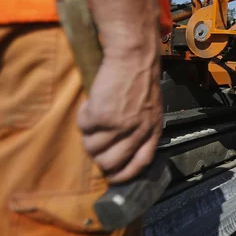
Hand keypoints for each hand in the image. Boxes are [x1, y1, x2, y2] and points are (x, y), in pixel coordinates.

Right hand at [77, 54, 162, 183]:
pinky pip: (83, 127)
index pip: (139, 164)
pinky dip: (83, 116)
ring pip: (92, 148)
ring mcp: (119, 125)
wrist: (134, 57)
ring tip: (94, 118)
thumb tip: (124, 149)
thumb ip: (142, 129)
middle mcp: (137, 132)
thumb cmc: (141, 79)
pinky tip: (93, 103)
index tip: (113, 177)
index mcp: (153, 131)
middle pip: (110, 163)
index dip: (124, 175)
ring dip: (88, 136)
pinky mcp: (101, 116)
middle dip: (98, 158)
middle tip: (95, 145)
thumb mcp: (152, 109)